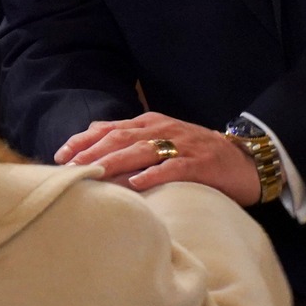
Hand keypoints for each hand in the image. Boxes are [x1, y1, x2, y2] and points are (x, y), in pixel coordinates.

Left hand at [54, 112, 263, 209]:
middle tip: (71, 166)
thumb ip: (130, 139)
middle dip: (93, 151)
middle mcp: (163, 129)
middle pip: (121, 138)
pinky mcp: (201, 163)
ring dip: (116, 161)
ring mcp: (182, 144)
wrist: (245, 160)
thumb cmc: (196, 154)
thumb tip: (92, 141)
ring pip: (143, 150)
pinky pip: (175, 167)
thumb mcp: (160, 139)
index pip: (110, 128)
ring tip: (94, 172)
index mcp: (150, 124)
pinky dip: (155, 173)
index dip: (84, 140)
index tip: (61, 154)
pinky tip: (138, 182)